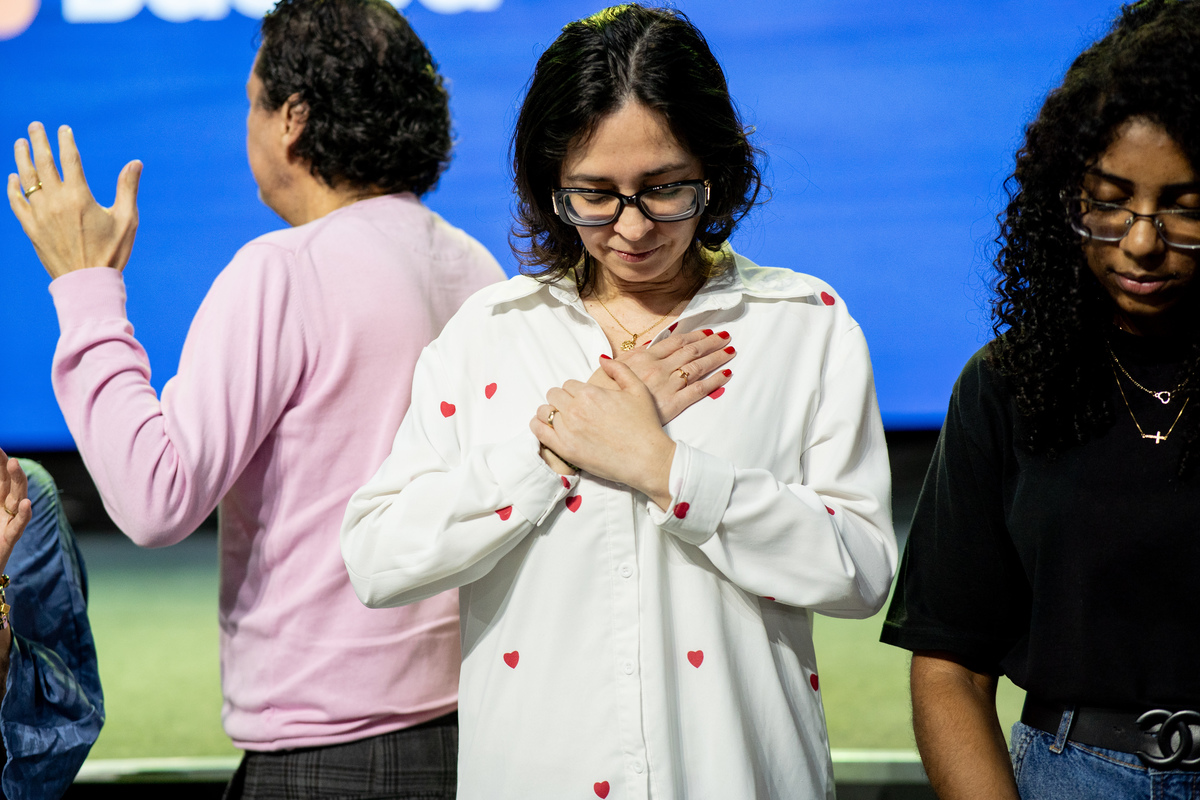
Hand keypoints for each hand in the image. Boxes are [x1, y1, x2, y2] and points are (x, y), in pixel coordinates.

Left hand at [0, 450, 31, 575]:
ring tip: (15, 464)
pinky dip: (24, 514)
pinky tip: (26, 503)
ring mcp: (8, 523)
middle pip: (9, 484)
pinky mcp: (9, 539)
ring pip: (17, 498)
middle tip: (5, 452)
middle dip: (7, 467)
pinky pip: (19, 526)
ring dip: (17, 481)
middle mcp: (4, 510)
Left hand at [7, 122, 141, 278]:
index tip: (63, 129)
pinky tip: (13, 177)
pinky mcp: (30, 228)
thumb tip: (135, 163)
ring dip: (22, 158)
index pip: (69, 159)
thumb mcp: (127, 220)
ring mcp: (39, 214)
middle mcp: (55, 201)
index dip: (65, 141)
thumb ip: (128, 188)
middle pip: (43, 163)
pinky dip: (13, 187)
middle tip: (35, 127)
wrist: (88, 282)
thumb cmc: (112, 252)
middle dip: (38, 141)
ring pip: (26, 178)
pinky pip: (17, 202)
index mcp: (79, 196)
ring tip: (20, 143)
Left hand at [533, 361, 675, 508]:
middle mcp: (576, 409)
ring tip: (562, 420)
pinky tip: (546, 427)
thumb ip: (619, 370)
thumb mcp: (638, 389)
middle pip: (554, 395)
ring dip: (551, 412)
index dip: (576, 391)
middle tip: (574, 410)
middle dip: (562, 400)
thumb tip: (602, 359)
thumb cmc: (645, 425)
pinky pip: (538, 430)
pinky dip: (538, 426)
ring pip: (544, 411)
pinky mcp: (564, 449)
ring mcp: (568, 430)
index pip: (569, 384)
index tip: (584, 401)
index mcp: (591, 393)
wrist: (646, 459)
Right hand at [587, 329, 734, 422]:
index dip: (694, 335)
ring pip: (698, 367)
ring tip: (730, 350)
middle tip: (726, 335)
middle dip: (711, 342)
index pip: (676, 341)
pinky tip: (726, 374)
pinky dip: (714, 381)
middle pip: (691, 351)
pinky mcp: (673, 404)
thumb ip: (631, 357)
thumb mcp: (611, 368)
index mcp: (645, 356)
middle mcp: (659, 367)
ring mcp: (668, 385)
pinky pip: (698, 390)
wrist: (602, 415)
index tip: (706, 331)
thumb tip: (646, 347)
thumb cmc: (602, 393)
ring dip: (716, 357)